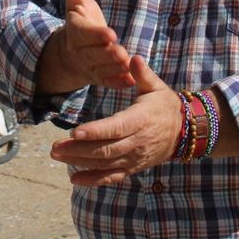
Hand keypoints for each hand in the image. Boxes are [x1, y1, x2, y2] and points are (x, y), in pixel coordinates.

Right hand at [36, 0, 132, 94]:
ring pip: (102, 69)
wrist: (72, 52)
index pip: (85, 33)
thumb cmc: (80, 22)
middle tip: (121, 52)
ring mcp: (90, 66)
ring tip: (127, 64)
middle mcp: (81, 51)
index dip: (96, 34)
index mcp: (77, 31)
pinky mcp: (100, 77)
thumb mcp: (77, 3)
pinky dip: (118, 83)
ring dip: (115, 68)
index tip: (110, 33)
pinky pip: (108, 82)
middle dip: (108, 54)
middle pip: (94, 54)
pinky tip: (131, 81)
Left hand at [50, 57, 180, 186]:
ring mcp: (134, 158)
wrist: (184, 131)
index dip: (95, 132)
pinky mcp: (133, 167)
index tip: (75, 133)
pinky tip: (75, 180)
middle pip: (105, 149)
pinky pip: (112, 176)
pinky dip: (94, 180)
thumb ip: (143, 74)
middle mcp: (137, 142)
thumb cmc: (164, 105)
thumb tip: (132, 58)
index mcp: (140, 120)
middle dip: (78, 149)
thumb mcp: (156, 87)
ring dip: (80, 162)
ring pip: (105, 163)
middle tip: (54, 147)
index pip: (116, 128)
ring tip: (57, 156)